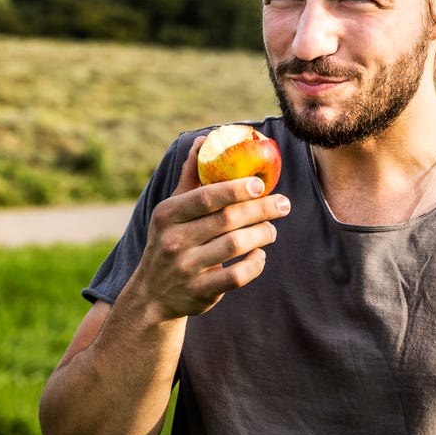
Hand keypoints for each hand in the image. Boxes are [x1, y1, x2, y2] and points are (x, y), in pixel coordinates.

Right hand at [136, 136, 290, 319]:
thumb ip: (190, 176)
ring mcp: (185, 268)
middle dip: (261, 209)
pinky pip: (236, 277)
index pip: (206, 197)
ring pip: (234, 246)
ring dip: (261, 234)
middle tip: (283, 204)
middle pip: (227, 220)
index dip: (236, 189)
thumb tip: (204, 140)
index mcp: (168, 214)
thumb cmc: (169, 240)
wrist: (151, 294)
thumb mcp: (172, 209)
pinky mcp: (199, 292)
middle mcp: (173, 240)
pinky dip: (254, 264)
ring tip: (272, 229)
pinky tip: (260, 255)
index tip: (261, 184)